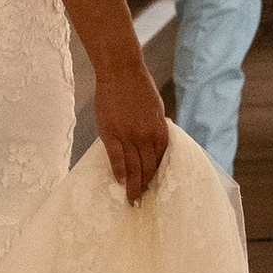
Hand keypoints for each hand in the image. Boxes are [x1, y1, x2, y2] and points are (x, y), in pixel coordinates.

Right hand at [93, 51, 170, 203]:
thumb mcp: (156, 108)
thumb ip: (155, 128)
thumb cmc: (140, 86)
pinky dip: (119, 172)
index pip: (161, 160)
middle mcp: (146, 136)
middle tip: (142, 201)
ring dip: (133, 186)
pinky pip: (116, 158)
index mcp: (160, 130)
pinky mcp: (111, 133)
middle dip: (146, 186)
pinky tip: (119, 182)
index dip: (156, 175)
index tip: (153, 186)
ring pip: (133, 168)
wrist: (120, 71)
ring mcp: (128, 136)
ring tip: (132, 199)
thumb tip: (154, 145)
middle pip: (148, 168)